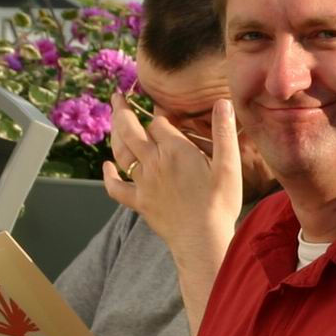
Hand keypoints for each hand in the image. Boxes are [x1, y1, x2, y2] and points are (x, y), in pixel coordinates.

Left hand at [103, 96, 241, 248]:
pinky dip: (108, 175)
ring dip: (115, 134)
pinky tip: (106, 166)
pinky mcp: (139, 202)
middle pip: (131, 130)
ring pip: (121, 152)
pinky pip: (117, 187)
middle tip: (117, 96)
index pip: (159, 122)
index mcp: (175, 150)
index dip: (162, 115)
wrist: (202, 239)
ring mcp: (143, 183)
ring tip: (113, 120)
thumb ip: (224, 132)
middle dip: (123, 111)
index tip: (166, 113)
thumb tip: (223, 103)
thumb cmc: (219, 203)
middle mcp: (154, 162)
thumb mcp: (229, 166)